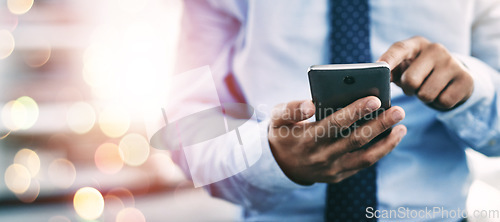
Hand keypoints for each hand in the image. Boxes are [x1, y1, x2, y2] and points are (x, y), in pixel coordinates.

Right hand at [268, 96, 406, 184]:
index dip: (356, 112)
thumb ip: (290, 109)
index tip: (375, 99)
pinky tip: (392, 137)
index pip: (335, 124)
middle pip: (356, 139)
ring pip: (365, 156)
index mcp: (308, 139)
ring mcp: (332, 168)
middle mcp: (322, 156)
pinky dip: (381, 151)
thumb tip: (310, 104)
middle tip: (399, 110)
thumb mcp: (277, 119)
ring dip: (387, 142)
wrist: (279, 165)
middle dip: (380, 124)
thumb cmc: (283, 134)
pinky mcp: (340, 175)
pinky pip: (364, 164)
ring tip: (402, 126)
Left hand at [378, 36, 473, 109]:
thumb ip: (389, 71)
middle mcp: (435, 49)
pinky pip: (443, 102)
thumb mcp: (403, 67)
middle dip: (408, 90)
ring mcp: (452, 63)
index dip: (388, 59)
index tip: (379, 67)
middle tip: (413, 87)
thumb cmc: (418, 71)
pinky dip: (439, 102)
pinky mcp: (466, 79)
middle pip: (411, 80)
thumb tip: (378, 79)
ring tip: (428, 88)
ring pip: (426, 95)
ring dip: (423, 97)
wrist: (451, 76)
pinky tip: (442, 92)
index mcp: (415, 44)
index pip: (399, 49)